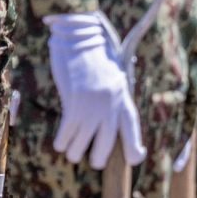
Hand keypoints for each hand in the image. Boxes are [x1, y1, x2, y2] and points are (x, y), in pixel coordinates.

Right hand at [42, 13, 142, 168]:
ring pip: (84, 142)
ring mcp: (94, 104)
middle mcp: (112, 103)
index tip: (135, 159)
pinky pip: (68, 132)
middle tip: (95, 162)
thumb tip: (109, 122)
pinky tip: (60, 143)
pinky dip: (63, 141)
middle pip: (108, 143)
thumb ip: (112, 97)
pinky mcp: (75, 101)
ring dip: (76, 151)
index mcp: (123, 95)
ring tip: (72, 153)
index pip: (133, 129)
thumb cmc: (92, 54)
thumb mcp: (111, 74)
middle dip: (100, 158)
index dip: (136, 149)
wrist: (79, 34)